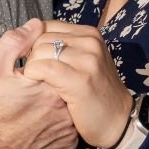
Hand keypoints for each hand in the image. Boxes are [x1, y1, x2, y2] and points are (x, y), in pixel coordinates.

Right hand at [0, 19, 78, 148]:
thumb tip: (36, 24)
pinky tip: (39, 120)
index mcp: (51, 86)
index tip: (27, 72)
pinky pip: (69, 124)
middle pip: (67, 81)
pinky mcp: (67, 145)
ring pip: (71, 103)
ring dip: (57, 99)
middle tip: (29, 90)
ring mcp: (68, 130)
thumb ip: (16, 41)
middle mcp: (65, 109)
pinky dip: (58, 120)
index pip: (60, 60)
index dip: (43, 61)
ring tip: (34, 105)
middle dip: (52, 80)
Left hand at [21, 22, 133, 148]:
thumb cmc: (95, 93)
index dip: (34, 44)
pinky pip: (44, 68)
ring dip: (31, 68)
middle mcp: (90, 41)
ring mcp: (87, 59)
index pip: (46, 26)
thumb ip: (63, 46)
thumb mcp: (84, 61)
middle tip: (36, 77)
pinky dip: (33, 75)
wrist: (118, 121)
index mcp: (89, 34)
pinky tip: (37, 87)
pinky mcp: (80, 79)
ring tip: (38, 83)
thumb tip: (30, 32)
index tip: (37, 62)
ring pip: (39, 52)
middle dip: (32, 57)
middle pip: (41, 39)